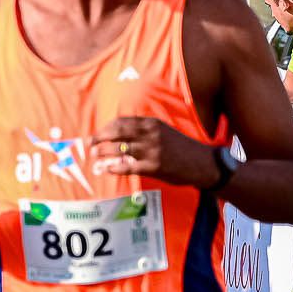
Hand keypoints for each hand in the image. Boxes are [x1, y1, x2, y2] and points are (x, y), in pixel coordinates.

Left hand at [91, 117, 221, 189]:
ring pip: (120, 150)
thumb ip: (143, 131)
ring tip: (94, 158)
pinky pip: (128, 167)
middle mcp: (151, 134)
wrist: (202, 163)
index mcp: (152, 123)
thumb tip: (118, 136)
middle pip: (117, 133)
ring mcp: (152, 150)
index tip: (96, 134)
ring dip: (103, 154)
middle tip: (90, 145)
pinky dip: (114, 168)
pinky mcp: (154, 167)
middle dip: (100, 139)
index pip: (122, 122)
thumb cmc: (180, 148)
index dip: (105, 128)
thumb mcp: (163, 132)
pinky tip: (107, 169)